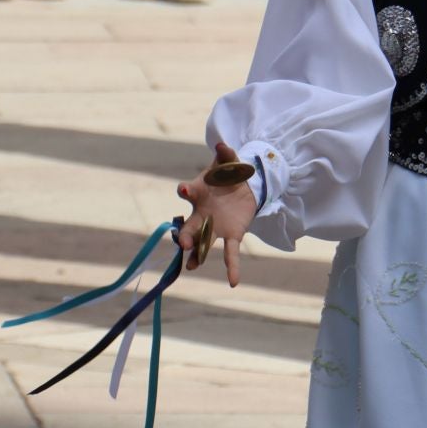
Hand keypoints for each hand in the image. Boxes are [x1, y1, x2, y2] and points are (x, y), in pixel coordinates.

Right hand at [176, 143, 259, 286]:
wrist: (244, 188)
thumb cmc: (229, 174)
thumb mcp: (229, 163)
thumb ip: (226, 155)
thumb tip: (222, 145)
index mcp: (199, 192)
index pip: (188, 192)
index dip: (185, 191)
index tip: (183, 190)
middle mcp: (201, 213)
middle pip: (189, 226)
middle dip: (185, 235)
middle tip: (182, 242)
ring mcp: (214, 227)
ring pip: (202, 243)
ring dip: (197, 254)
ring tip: (191, 266)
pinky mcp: (231, 235)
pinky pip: (230, 253)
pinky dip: (232, 267)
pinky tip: (233, 282)